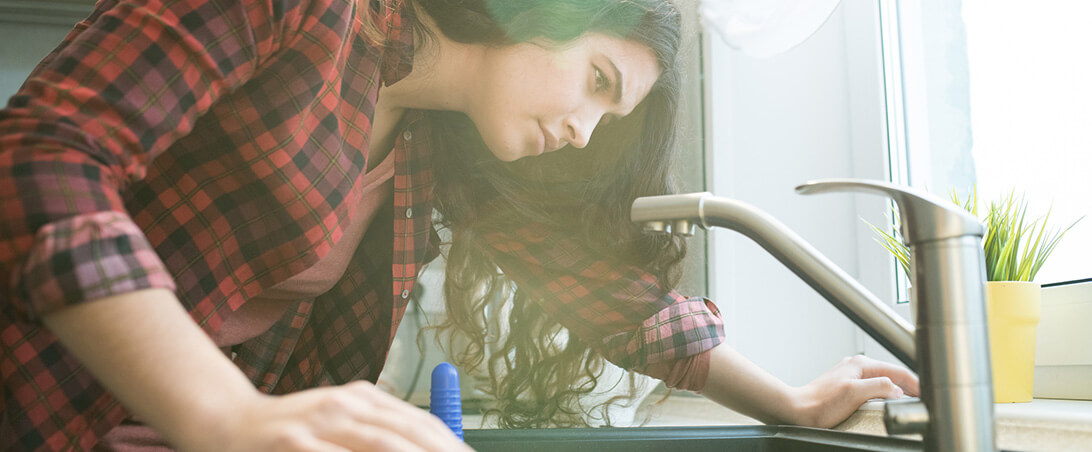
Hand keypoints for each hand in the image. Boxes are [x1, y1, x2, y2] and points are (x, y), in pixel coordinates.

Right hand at [189, 380, 472, 451]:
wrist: (224, 422)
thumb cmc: (291, 431)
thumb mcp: (340, 420)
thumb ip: (381, 431)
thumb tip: (433, 445)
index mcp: (363, 397)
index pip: (421, 424)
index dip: (451, 446)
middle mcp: (344, 406)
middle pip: (407, 436)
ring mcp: (317, 426)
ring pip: (380, 447)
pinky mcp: (293, 445)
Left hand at [789, 355, 919, 428]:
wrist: (799, 409)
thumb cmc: (821, 403)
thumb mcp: (855, 393)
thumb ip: (879, 386)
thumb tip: (898, 389)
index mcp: (861, 364)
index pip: (896, 371)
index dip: (914, 382)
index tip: (926, 392)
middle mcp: (857, 367)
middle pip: (891, 374)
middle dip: (909, 384)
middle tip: (924, 396)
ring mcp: (852, 376)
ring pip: (883, 379)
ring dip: (898, 388)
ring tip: (912, 397)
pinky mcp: (848, 386)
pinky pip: (874, 386)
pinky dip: (886, 392)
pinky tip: (889, 400)